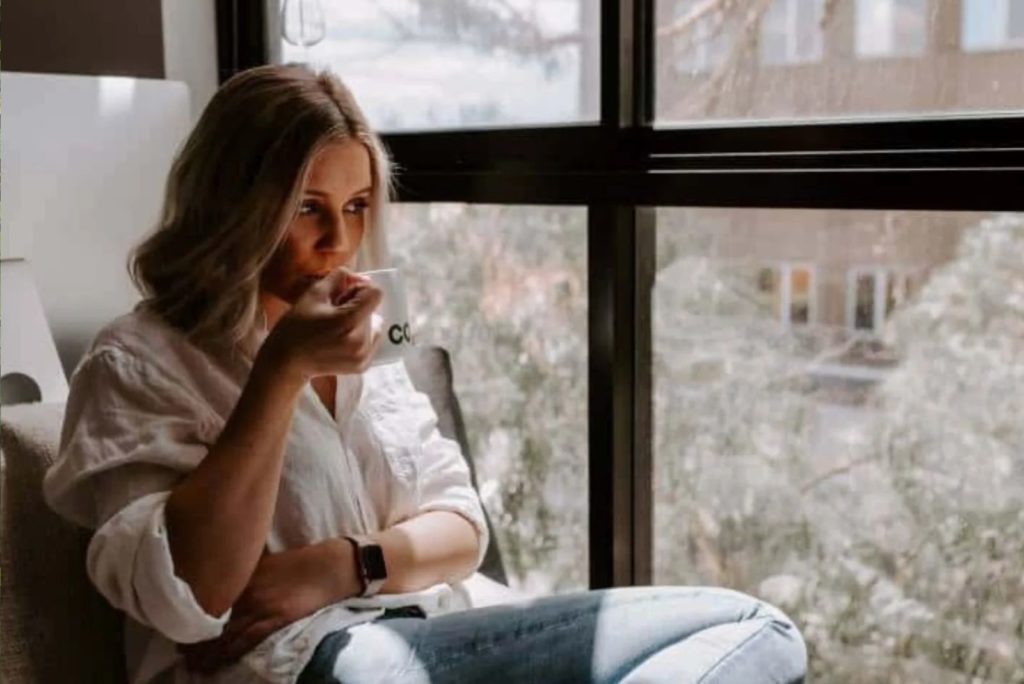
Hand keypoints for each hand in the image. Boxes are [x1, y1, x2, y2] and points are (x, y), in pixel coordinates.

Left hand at [179, 540, 357, 673]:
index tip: (179, 625)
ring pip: (225, 634)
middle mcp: (247, 590)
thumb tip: (228, 578)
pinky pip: (246, 640)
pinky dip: (229, 653)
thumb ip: (247, 572)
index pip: (210, 597)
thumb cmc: (302, 562)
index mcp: (244, 575)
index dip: (193, 614)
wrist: (330, 566)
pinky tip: (217, 663)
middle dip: (195, 638)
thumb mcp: (267, 561)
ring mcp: (261, 606)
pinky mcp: (276, 619)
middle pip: (213, 619)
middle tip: (181, 651)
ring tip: (193, 664)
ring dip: (207, 651)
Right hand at [260, 267, 383, 381]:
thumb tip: (363, 278)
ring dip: (360, 321)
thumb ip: (340, 279)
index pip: (376, 294)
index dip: (361, 289)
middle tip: (334, 312)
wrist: (287, 362)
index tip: (344, 295)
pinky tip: (340, 338)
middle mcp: (361, 341)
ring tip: (337, 327)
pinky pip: (371, 341)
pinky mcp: (363, 365)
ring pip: (375, 325)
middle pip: (374, 310)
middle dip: (358, 306)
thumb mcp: (314, 294)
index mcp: (349, 321)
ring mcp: (363, 356)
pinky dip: (360, 336)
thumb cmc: (296, 327)